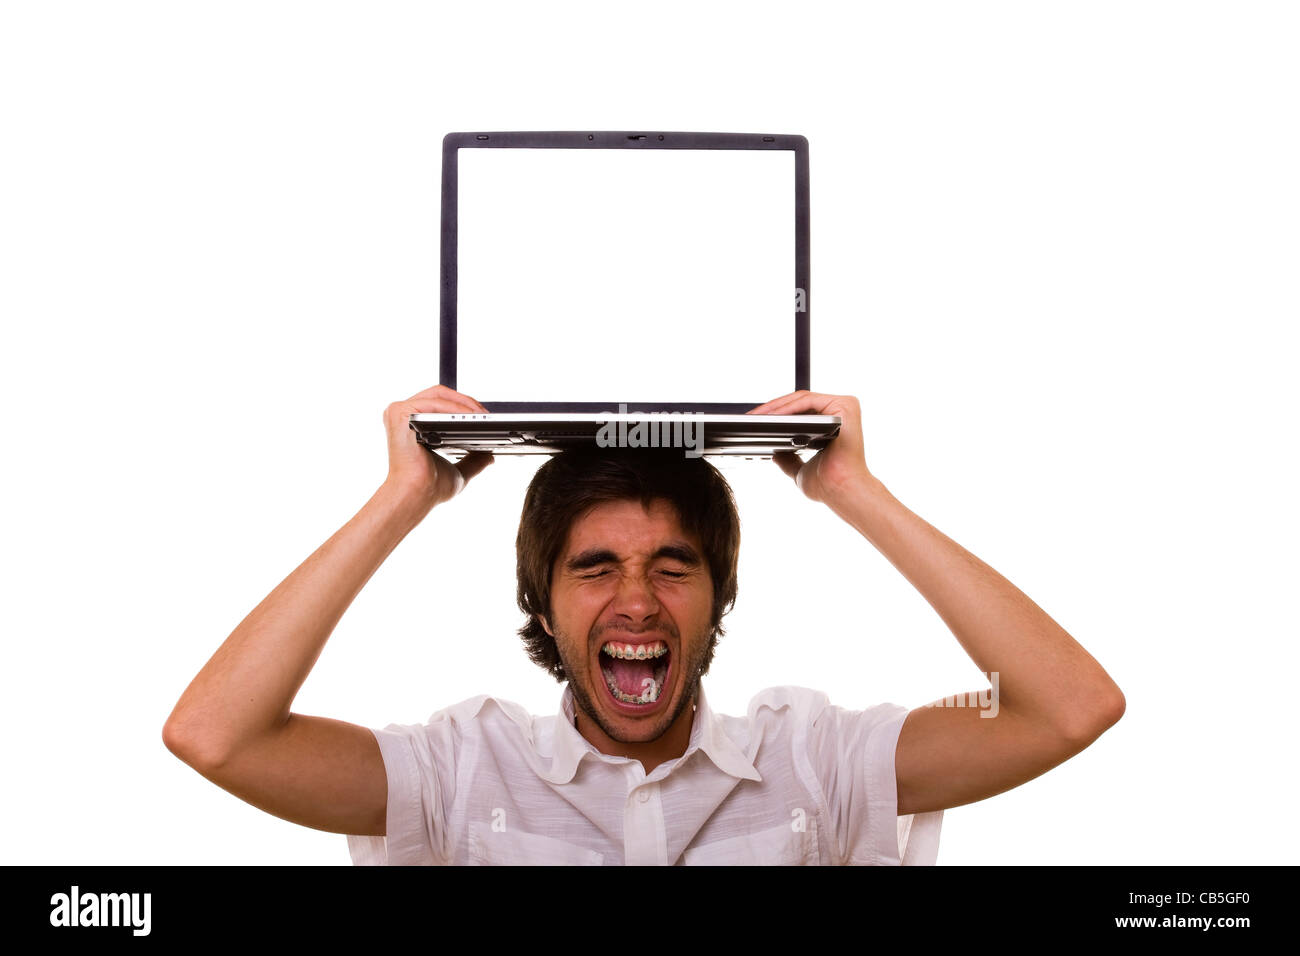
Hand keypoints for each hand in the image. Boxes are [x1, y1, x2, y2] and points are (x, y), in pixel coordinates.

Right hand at [382, 384, 493, 506]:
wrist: (416, 495)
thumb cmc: (429, 487)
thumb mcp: (457, 471)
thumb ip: (473, 461)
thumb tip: (490, 455)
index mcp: (412, 424)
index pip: (441, 402)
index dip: (464, 405)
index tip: (485, 415)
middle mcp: (403, 415)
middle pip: (440, 394)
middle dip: (467, 401)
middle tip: (487, 414)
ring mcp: (398, 412)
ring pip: (438, 395)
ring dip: (464, 403)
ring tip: (483, 416)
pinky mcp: (398, 413)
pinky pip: (433, 403)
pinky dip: (454, 407)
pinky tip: (469, 417)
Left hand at [747, 391, 872, 504]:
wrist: (841, 492)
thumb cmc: (828, 485)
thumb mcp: (801, 470)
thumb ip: (790, 460)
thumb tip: (775, 453)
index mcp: (835, 423)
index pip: (801, 411)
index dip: (777, 414)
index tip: (755, 420)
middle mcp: (842, 412)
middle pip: (800, 403)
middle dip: (773, 409)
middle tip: (749, 416)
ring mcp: (845, 407)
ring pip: (802, 399)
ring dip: (776, 407)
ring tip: (756, 416)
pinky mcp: (845, 405)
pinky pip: (808, 401)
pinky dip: (788, 408)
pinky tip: (772, 417)